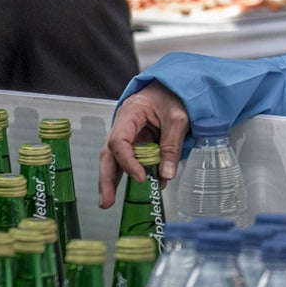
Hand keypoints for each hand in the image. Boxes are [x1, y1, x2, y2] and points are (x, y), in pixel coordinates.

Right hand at [98, 81, 187, 206]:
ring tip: (109, 202)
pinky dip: (134, 173)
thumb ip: (172, 145)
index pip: (119, 141)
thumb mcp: (178, 118)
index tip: (140, 177)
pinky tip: (141, 188)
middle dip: (107, 178)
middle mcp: (124, 125)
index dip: (127, 162)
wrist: (176, 85)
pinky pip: (132, 159)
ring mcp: (128, 134)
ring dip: (113, 180)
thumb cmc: (175, 95)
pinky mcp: (137, 142)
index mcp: (130, 113)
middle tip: (107, 202)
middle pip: (109, 153)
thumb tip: (166, 175)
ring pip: (116, 159)